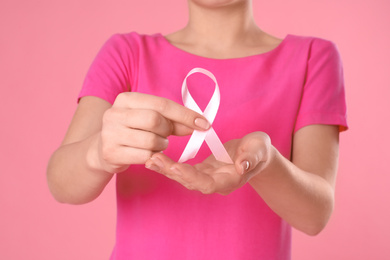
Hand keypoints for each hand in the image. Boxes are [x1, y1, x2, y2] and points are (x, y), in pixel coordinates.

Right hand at [94, 92, 209, 172]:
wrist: (102, 150)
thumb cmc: (133, 131)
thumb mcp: (150, 120)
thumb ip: (173, 120)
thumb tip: (201, 124)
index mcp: (126, 99)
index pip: (162, 104)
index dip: (185, 114)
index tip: (205, 124)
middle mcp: (114, 113)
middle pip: (155, 120)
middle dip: (168, 130)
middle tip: (167, 135)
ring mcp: (110, 133)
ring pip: (151, 140)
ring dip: (161, 145)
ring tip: (155, 144)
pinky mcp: (111, 152)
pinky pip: (144, 156)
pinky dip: (153, 156)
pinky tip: (148, 154)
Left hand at [145, 132, 273, 194]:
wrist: (255, 153)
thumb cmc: (259, 150)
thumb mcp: (259, 149)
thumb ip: (251, 157)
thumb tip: (241, 166)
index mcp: (229, 180)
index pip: (208, 184)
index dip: (191, 177)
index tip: (176, 167)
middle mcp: (215, 183)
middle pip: (190, 183)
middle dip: (171, 173)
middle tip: (153, 160)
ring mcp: (207, 177)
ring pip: (183, 178)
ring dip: (166, 169)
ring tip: (150, 159)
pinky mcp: (201, 170)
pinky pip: (183, 170)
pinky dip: (169, 165)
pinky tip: (155, 158)